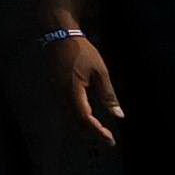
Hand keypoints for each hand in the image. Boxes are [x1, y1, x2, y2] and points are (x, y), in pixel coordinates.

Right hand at [46, 29, 121, 144]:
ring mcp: (56, 91)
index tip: (110, 139)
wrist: (58, 35)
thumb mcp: (100, 71)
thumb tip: (119, 115)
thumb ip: (108, 95)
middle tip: (108, 139)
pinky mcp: (56, 88)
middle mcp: (61, 94)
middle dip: (91, 133)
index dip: (97, 131)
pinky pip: (66, 108)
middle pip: (75, 122)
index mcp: (73, 91)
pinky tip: (87, 117)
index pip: (85, 118)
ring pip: (69, 116)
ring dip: (84, 126)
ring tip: (100, 131)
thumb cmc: (82, 51)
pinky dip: (77, 117)